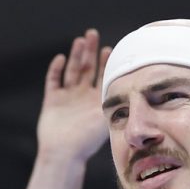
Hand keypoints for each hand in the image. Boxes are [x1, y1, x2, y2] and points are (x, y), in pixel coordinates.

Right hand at [36, 29, 110, 165]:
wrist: (64, 154)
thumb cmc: (87, 141)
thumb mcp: (107, 119)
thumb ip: (117, 104)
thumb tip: (137, 90)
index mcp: (96, 101)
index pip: (102, 76)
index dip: (105, 62)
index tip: (111, 49)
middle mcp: (82, 97)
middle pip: (86, 68)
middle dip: (89, 51)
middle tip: (92, 34)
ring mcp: (67, 98)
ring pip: (72, 71)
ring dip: (75, 56)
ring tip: (80, 40)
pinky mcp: (52, 101)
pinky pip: (53, 81)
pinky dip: (56, 70)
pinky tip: (61, 58)